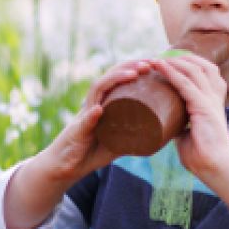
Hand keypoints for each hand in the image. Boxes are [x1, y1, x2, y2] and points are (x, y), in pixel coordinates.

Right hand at [35, 59, 151, 183]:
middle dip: (129, 66)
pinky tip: (98, 110)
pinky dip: (91, 116)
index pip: (117, 78)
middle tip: (149, 63)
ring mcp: (85, 116)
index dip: (134, 67)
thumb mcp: (119, 141)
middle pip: (109, 77)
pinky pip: (85, 122)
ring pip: (97, 91)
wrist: (66, 165)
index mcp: (103, 103)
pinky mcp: (78, 132)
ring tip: (133, 74)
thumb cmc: (92, 151)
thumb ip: (134, 135)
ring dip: (115, 80)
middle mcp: (93, 104)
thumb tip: (162, 134)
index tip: (153, 63)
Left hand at [148, 55, 228, 177]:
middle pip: (202, 66)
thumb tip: (163, 124)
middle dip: (181, 58)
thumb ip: (179, 125)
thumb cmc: (202, 155)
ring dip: (173, 61)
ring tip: (155, 59)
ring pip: (193, 70)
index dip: (189, 63)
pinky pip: (185, 84)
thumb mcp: (187, 134)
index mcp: (213, 102)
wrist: (215, 167)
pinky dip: (171, 72)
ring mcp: (210, 101)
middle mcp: (215, 97)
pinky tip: (159, 66)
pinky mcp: (204, 107)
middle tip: (160, 58)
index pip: (206, 72)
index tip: (168, 61)